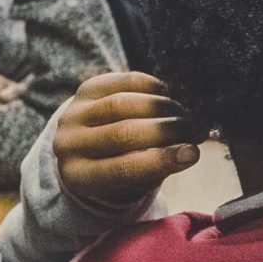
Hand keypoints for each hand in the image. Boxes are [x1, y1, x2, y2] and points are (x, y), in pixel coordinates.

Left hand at [54, 72, 205, 206]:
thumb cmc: (119, 167)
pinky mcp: (85, 89)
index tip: (193, 153)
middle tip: (194, 130)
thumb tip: (191, 150)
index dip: (161, 160)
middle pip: (123, 133)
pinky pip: (122, 82)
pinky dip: (150, 87)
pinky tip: (167, 96)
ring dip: (162, 108)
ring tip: (184, 115)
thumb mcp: (133, 179)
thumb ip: (157, 166)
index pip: (122, 169)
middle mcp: (68, 144)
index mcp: (78, 176)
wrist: (85, 144)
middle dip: (166, 131)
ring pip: (122, 104)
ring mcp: (73, 113)